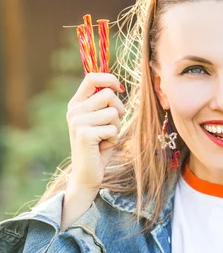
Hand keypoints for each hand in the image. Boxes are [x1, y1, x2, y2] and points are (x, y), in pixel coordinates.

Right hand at [66, 73, 125, 191]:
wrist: (87, 174)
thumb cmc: (98, 146)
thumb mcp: (101, 121)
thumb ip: (104, 104)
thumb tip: (115, 87)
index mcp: (76, 104)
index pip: (91, 78)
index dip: (109, 79)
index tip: (119, 88)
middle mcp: (74, 110)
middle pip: (108, 95)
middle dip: (118, 110)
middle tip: (112, 126)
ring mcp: (77, 122)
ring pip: (113, 113)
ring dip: (116, 127)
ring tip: (106, 138)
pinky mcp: (84, 134)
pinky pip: (113, 129)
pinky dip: (114, 139)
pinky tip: (103, 147)